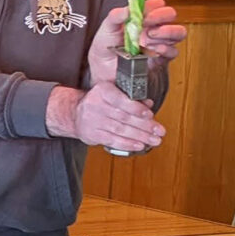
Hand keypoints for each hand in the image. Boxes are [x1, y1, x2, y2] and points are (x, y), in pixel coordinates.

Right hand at [50, 80, 165, 152]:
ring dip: (139, 136)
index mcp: (103, 90)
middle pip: (123, 117)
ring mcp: (92, 120)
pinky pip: (112, 140)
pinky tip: (139, 145)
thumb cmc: (99, 102)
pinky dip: (127, 144)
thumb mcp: (113, 93)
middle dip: (144, 126)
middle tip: (159, 131)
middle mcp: (95, 104)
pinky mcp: (91, 134)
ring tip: (153, 140)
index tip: (150, 115)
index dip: (136, 108)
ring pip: (120, 130)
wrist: (75, 113)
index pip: (121, 100)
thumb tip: (149, 103)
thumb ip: (130, 98)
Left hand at [88, 0, 187, 75]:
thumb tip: (128, 9)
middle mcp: (154, 27)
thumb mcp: (107, 28)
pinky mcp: (161, 59)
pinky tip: (154, 49)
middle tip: (147, 22)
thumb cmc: (106, 46)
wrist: (103, 69)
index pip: (157, 3)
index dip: (153, 5)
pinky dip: (166, 49)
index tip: (142, 11)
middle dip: (162, 15)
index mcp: (142, 17)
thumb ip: (115, 16)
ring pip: (178, 32)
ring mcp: (159, 43)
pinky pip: (173, 52)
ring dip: (168, 31)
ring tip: (150, 35)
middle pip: (171, 14)